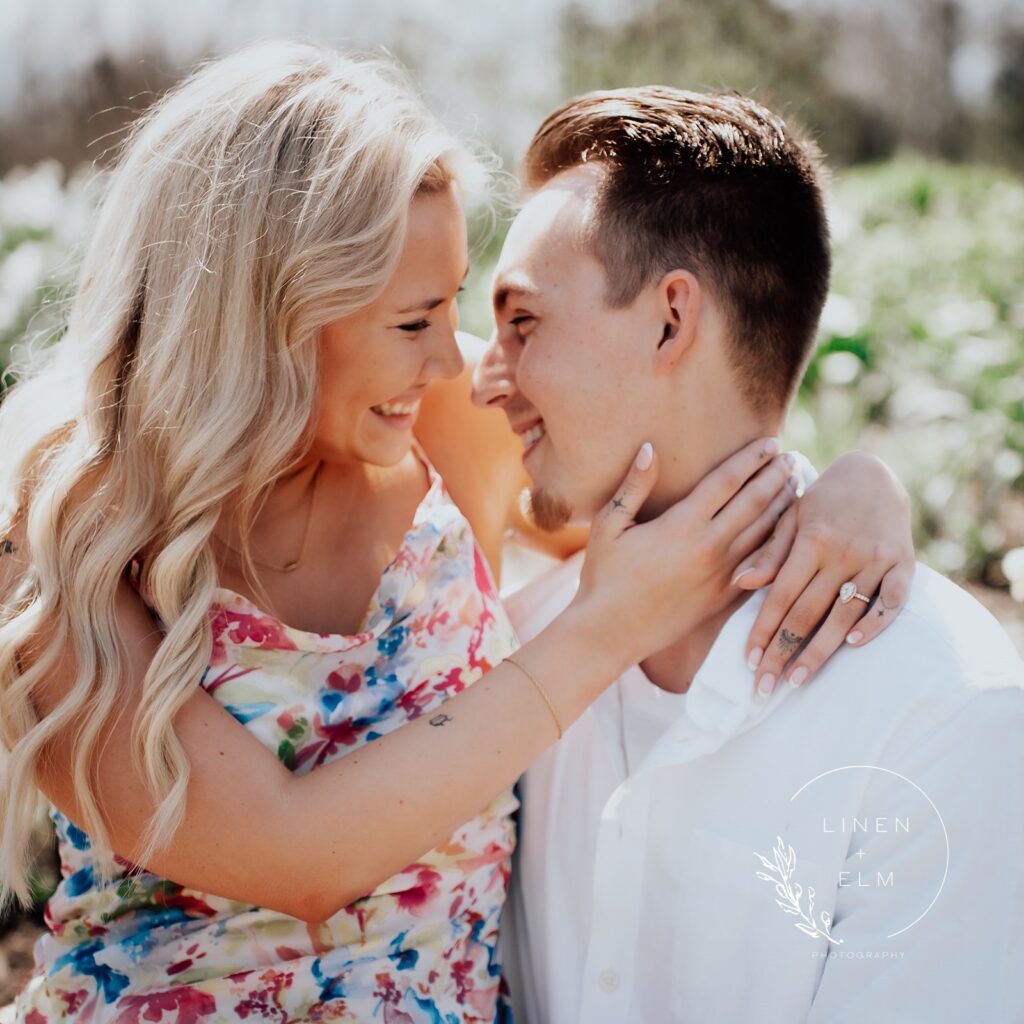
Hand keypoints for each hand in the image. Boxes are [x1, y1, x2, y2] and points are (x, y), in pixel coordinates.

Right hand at [569, 436, 799, 671]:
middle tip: (790, 457)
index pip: (727, 482)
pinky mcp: (724, 597)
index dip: (751, 459)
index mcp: (681, 525)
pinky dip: (779, 543)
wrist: (609, 633)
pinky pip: (763, 565)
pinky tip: (787, 531)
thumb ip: (633, 487)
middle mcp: (709, 548)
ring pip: (765, 533)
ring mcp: (721, 574)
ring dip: (783, 506)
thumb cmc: (603, 577)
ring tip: (795, 485)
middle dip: (775, 477)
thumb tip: (650, 448)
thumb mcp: (608, 526)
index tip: (769, 442)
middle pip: (755, 503)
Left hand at [732, 450, 914, 693]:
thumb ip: (768, 552)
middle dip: (785, 652)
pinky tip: (852, 645)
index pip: (782, 595)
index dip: (764, 630)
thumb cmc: (821, 501)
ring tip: (798, 680)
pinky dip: (874, 624)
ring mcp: (876, 560)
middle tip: (766, 686)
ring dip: (821, 651)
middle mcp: (844, 553)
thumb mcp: (790, 516)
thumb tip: (740, 582)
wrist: (874, 475)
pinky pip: (891, 602)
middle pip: (809, 612)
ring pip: (845, 614)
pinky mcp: (904, 565)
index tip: (749, 661)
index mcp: (812, 541)